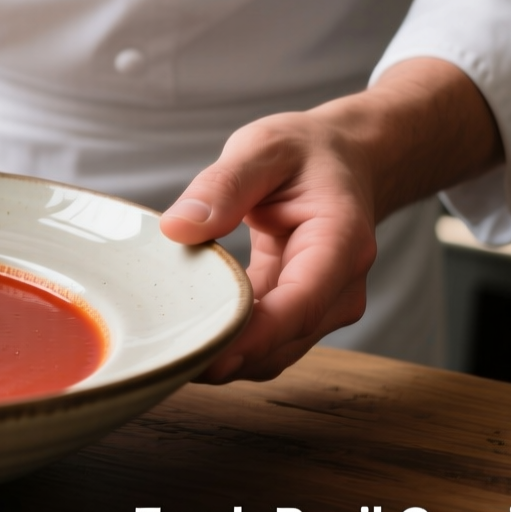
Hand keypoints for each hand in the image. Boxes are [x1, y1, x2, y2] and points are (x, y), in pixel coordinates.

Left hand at [159, 59, 503, 382]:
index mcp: (340, 241)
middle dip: (230, 356)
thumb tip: (177, 227)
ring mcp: (325, 304)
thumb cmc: (305, 152)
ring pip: (275, 352)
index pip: (300, 303)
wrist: (344, 159)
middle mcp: (342, 284)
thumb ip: (222, 186)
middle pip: (285, 340)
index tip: (209, 357)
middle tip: (166, 363)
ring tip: (169, 357)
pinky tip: (190, 341)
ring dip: (228, 359)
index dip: (255, 337)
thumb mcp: (262, 148)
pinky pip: (266, 341)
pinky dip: (232, 346)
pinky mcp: (302, 312)